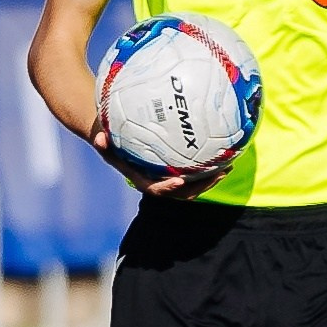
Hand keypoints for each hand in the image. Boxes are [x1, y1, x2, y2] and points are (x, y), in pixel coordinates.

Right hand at [92, 122, 223, 198]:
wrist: (113, 134)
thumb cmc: (108, 135)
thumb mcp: (101, 136)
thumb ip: (101, 141)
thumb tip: (99, 138)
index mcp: (140, 178)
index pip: (155, 189)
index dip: (168, 188)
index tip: (180, 180)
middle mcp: (156, 180)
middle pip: (181, 192)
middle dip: (201, 186)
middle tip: (218, 173)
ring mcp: (167, 176)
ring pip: (192, 186)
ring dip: (210, 180)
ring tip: (228, 167)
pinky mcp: (175, 169)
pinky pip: (194, 173)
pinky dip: (207, 169)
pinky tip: (222, 156)